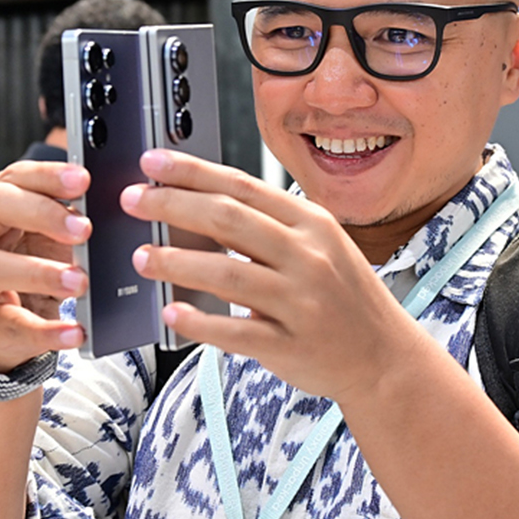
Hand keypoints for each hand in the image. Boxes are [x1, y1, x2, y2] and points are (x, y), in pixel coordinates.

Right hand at [0, 161, 93, 371]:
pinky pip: (14, 324)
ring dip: (41, 273)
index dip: (48, 176)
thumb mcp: (44, 231)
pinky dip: (47, 330)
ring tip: (80, 282)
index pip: (15, 176)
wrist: (0, 315)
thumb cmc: (26, 258)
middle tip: (84, 229)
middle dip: (42, 213)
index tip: (83, 180)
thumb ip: (68, 216)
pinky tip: (75, 332)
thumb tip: (112, 209)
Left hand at [120, 150, 418, 404]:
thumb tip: (200, 203)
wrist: (384, 356)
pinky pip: (236, 332)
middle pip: (229, 221)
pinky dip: (200, 322)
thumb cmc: (342, 297)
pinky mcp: (291, 345)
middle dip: (173, 205)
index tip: (153, 162)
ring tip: (141, 258)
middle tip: (134, 200)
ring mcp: (301, 302)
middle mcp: (308, 257)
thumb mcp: (319, 247)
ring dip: (177, 264)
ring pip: (227, 275)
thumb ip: (269, 226)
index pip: (243, 187)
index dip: (193, 172)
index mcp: (311, 224)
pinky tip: (172, 314)